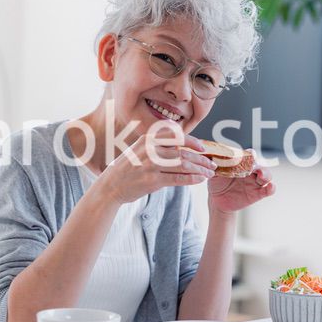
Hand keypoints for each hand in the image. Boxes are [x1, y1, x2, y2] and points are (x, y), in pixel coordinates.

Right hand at [97, 127, 217, 204]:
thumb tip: (182, 147)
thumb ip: (158, 145)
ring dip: (200, 169)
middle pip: (183, 151)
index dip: (192, 140)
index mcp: (147, 138)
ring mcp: (151, 165)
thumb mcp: (139, 149)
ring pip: (183, 164)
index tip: (202, 147)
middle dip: (201, 158)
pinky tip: (200, 179)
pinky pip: (177, 178)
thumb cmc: (128, 167)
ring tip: (209, 173)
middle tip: (211, 163)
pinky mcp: (152, 181)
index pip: (175, 134)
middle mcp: (150, 149)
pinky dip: (191, 179)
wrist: (110, 186)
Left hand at [207, 151, 274, 213]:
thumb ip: (216, 166)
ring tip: (261, 176)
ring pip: (267, 176)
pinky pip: (268, 190)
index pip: (249, 156)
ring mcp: (255, 183)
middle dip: (258, 165)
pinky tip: (270, 187)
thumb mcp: (214, 174)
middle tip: (253, 167)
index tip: (249, 155)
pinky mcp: (257, 194)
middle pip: (260, 165)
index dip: (250, 154)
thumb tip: (212, 158)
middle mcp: (250, 172)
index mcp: (241, 165)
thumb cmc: (217, 183)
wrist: (217, 200)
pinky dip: (271, 188)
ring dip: (266, 174)